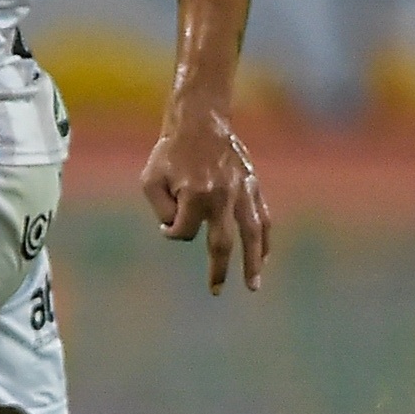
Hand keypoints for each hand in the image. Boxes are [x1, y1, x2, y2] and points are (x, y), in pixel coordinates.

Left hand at [140, 107, 270, 292]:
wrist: (201, 122)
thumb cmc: (170, 152)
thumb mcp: (151, 179)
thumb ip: (161, 210)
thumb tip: (176, 230)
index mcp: (195, 195)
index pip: (184, 231)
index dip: (172, 232)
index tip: (167, 227)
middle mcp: (222, 196)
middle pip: (223, 243)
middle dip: (218, 270)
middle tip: (215, 291)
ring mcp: (242, 192)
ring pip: (252, 234)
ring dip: (253, 262)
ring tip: (253, 284)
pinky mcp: (253, 186)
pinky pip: (262, 218)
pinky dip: (264, 239)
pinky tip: (263, 256)